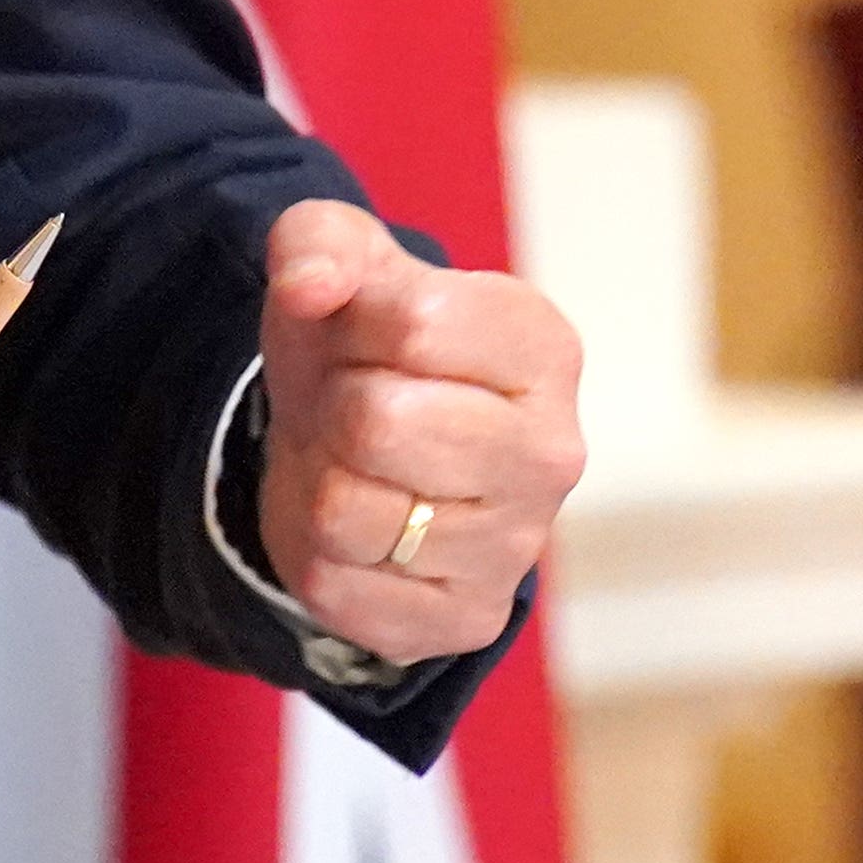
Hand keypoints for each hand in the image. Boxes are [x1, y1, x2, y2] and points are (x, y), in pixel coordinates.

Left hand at [254, 199, 582, 664]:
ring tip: (358, 467)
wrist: (360, 453)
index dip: (352, 325)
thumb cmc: (365, 346)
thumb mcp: (341, 264)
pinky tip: (361, 530)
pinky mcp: (465, 620)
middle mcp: (554, 451)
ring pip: (345, 511)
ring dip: (321, 482)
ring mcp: (518, 546)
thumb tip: (308, 286)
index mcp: (544, 346)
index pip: (413, 324)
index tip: (364, 336)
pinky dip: (319, 556)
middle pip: (377, 422)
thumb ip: (318, 242)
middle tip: (354, 407)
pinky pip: (336, 588)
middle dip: (333, 408)